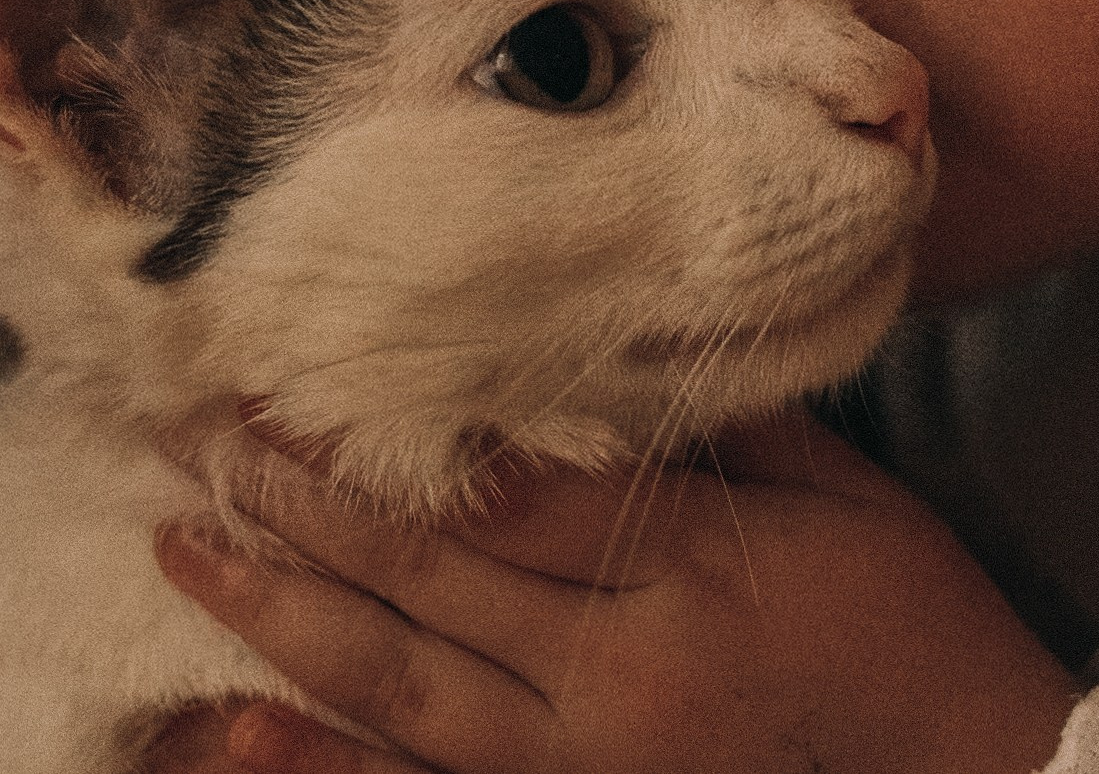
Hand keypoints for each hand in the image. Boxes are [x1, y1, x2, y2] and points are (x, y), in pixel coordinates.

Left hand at [151, 413, 1080, 773]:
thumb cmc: (913, 621)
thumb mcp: (839, 498)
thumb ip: (712, 435)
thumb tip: (583, 365)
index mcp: (693, 578)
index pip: (508, 493)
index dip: (389, 439)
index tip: (297, 376)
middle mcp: (617, 679)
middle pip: (429, 578)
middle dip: (300, 505)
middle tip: (194, 434)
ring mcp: (583, 766)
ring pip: (396, 688)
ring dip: (280, 617)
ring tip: (186, 546)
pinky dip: (321, 766)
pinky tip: (231, 729)